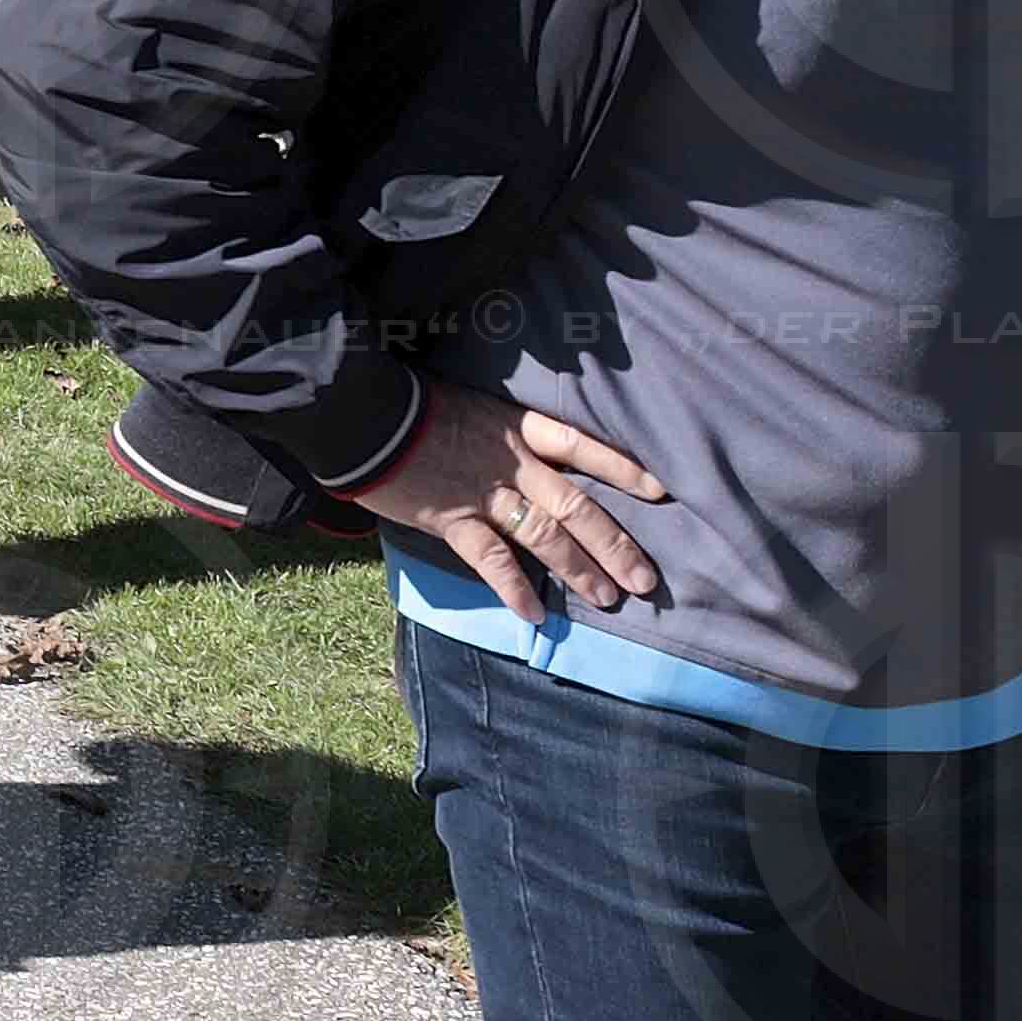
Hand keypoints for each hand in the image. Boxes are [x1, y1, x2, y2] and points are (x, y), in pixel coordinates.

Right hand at [339, 381, 672, 625]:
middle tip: (645, 580)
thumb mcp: (469, 406)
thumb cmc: (412, 405)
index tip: (660, 491)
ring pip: (545, 535)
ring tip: (609, 599)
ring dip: (579, 570)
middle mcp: (511, 462)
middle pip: (576, 505)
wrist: (360, 413)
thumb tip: (528, 459)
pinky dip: (514, 588)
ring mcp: (482, 493)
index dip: (621, 469)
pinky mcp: (451, 520)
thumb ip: (501, 434)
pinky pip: (491, 559)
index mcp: (517, 427)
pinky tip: (536, 615)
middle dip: (614, 544)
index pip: (581, 446)